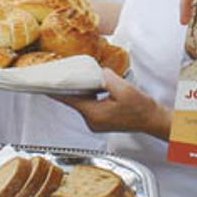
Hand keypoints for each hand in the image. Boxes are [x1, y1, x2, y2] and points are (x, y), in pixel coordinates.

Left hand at [54, 70, 170, 139]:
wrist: (152, 120)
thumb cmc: (140, 108)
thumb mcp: (123, 89)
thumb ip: (107, 78)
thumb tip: (98, 73)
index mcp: (94, 114)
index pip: (69, 100)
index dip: (56, 92)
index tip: (44, 86)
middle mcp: (92, 121)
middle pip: (76, 101)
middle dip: (72, 88)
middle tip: (66, 74)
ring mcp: (96, 123)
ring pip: (84, 103)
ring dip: (84, 92)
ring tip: (84, 79)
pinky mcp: (101, 121)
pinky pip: (91, 106)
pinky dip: (91, 97)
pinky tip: (96, 88)